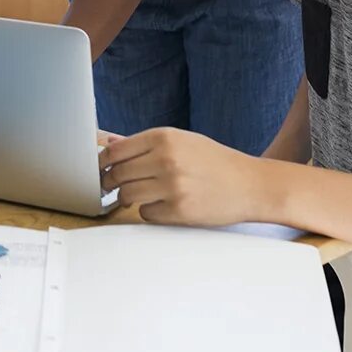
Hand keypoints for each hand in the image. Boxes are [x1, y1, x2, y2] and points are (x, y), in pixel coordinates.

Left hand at [99, 127, 272, 225]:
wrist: (251, 184)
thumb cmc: (215, 161)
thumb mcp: (183, 141)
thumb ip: (145, 143)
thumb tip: (109, 143)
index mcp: (164, 137)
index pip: (115, 151)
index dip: (101, 162)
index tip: (100, 170)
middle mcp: (166, 159)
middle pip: (117, 174)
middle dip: (110, 183)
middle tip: (111, 187)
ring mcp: (173, 186)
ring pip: (127, 195)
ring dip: (127, 198)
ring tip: (139, 196)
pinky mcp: (180, 211)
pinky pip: (145, 214)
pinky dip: (149, 212)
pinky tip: (163, 206)